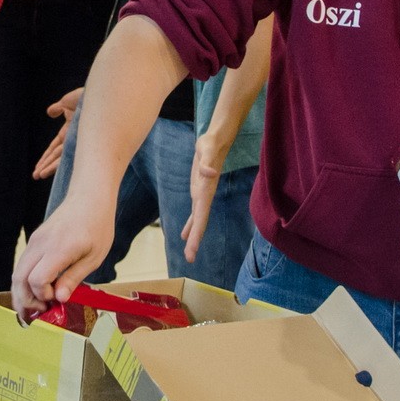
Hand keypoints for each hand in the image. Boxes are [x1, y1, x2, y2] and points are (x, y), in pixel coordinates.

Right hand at [12, 195, 113, 317]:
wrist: (89, 197)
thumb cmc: (97, 225)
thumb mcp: (94, 257)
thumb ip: (74, 278)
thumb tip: (60, 299)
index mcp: (59, 249)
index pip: (37, 279)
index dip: (42, 295)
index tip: (56, 301)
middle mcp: (41, 245)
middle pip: (19, 278)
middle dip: (24, 301)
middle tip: (37, 316)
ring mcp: (35, 241)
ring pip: (17, 272)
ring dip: (21, 293)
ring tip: (33, 310)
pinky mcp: (34, 240)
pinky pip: (23, 264)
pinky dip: (25, 281)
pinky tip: (36, 292)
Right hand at [32, 88, 81, 179]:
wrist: (101, 98)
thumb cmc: (87, 98)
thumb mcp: (68, 102)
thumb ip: (58, 108)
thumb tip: (49, 113)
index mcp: (69, 132)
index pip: (55, 147)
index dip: (46, 156)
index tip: (38, 165)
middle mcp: (73, 140)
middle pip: (56, 156)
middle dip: (45, 165)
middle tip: (35, 176)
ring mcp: (79, 144)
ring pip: (61, 159)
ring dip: (49, 167)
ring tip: (39, 176)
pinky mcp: (83, 145)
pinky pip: (70, 157)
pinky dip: (60, 165)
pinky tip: (53, 171)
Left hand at [181, 134, 232, 263]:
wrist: (215, 141)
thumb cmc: (210, 145)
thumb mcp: (206, 150)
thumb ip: (208, 162)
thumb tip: (210, 173)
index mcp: (205, 191)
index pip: (200, 217)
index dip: (196, 234)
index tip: (191, 248)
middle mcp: (204, 197)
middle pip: (200, 223)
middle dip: (195, 241)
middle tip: (189, 259)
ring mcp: (202, 195)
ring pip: (197, 221)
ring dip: (193, 237)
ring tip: (189, 253)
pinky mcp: (198, 192)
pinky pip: (194, 213)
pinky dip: (190, 225)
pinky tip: (184, 235)